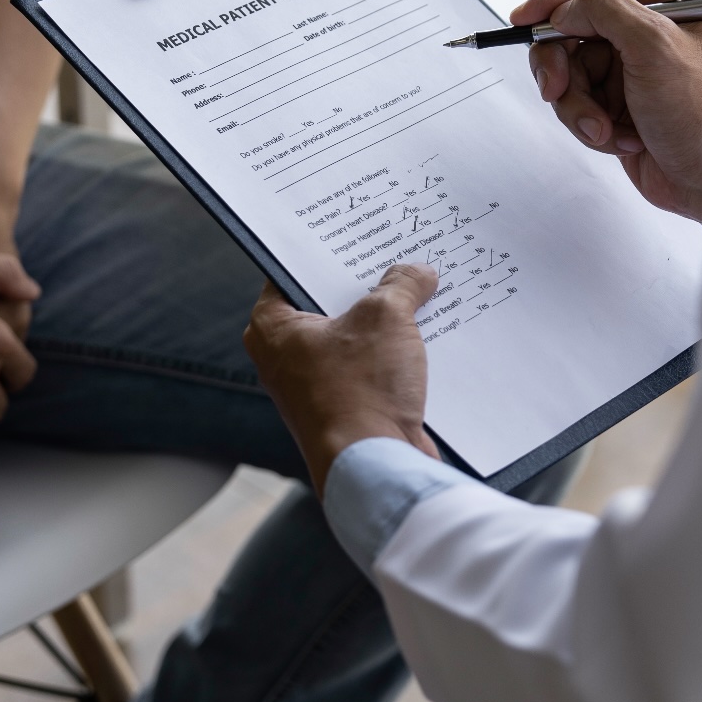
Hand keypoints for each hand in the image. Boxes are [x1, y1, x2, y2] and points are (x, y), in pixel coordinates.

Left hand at [244, 266, 439, 496]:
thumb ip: (401, 285)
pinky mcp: (345, 412)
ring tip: (421, 296)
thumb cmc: (361, 391)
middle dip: (365, 287)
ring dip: (386, 324)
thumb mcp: (386, 317)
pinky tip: (429, 342)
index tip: (355, 234)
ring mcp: (313, 390)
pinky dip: (393, 359)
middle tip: (397, 259)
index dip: (326, 252)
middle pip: (327, 306)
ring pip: (353, 341)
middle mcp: (284, 360)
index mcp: (273, 329)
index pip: (292, 272)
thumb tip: (417, 273)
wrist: (376, 467)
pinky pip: (369, 372)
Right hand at [513, 0, 701, 222]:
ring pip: (568, 65)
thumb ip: (604, 10)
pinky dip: (587, 121)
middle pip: (573, 20)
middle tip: (554, 89)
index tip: (527, 18)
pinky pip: (575, 97)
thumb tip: (563, 8)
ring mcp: (632, 60)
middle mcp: (651, 19)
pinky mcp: (617, 96)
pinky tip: (617, 138)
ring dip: (576, 102)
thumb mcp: (655, 46)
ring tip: (601, 127)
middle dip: (560, 61)